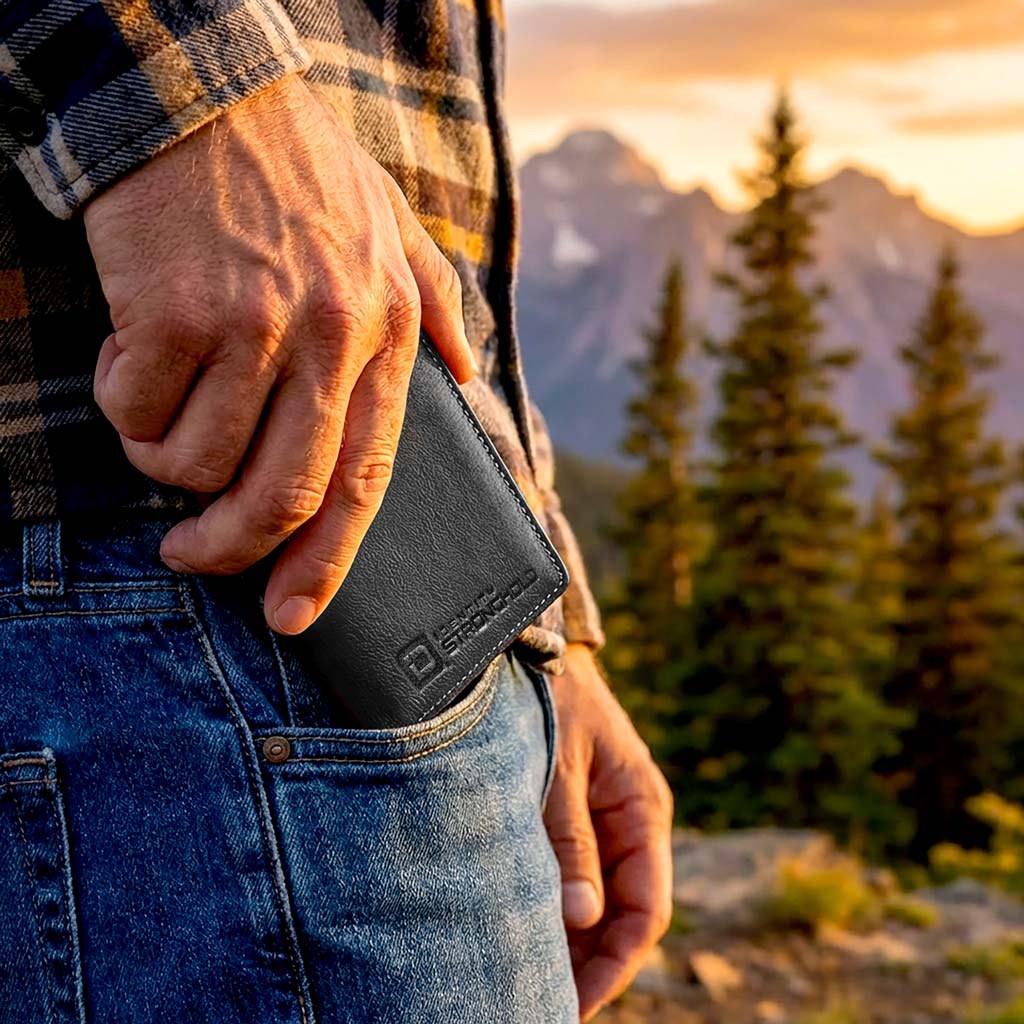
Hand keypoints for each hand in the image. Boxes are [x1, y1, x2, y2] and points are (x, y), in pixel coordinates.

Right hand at [83, 74, 475, 634]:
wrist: (205, 91)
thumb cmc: (298, 171)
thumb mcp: (395, 228)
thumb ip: (438, 306)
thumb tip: (470, 376)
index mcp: (385, 333)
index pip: (365, 479)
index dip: (328, 560)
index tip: (295, 612)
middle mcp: (328, 339)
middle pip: (282, 495)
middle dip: (231, 550)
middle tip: (194, 556)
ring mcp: (251, 327)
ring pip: (196, 462)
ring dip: (165, 464)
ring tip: (158, 421)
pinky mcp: (175, 313)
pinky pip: (136, 410)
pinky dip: (124, 406)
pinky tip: (133, 359)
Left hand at [544, 643, 673, 1019]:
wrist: (530, 649)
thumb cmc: (550, 699)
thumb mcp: (558, 768)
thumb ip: (570, 840)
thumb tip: (582, 919)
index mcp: (642, 810)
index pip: (647, 909)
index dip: (615, 963)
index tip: (575, 1002)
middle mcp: (630, 823)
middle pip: (621, 915)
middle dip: (588, 964)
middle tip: (539, 1001)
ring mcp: (603, 822)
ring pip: (595, 902)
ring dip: (566, 941)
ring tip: (522, 977)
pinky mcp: (573, 819)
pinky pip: (571, 876)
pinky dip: (550, 908)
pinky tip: (518, 931)